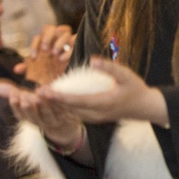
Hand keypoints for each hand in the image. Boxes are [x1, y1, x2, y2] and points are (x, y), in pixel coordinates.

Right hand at [0, 79, 82, 146]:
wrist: (63, 128)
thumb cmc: (41, 112)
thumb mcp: (27, 105)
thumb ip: (13, 95)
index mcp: (29, 119)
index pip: (20, 115)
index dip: (15, 105)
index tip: (14, 94)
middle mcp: (39, 123)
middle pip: (32, 117)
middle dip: (27, 107)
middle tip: (24, 96)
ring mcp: (53, 122)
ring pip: (47, 115)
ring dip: (42, 106)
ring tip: (37, 97)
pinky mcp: (65, 119)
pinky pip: (61, 111)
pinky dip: (57, 103)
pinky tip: (54, 94)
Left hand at [15, 25, 73, 84]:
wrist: (63, 76)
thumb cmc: (49, 70)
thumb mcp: (37, 70)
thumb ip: (28, 68)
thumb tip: (17, 69)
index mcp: (46, 40)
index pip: (39, 35)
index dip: (35, 44)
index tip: (34, 57)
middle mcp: (57, 38)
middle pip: (52, 28)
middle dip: (48, 36)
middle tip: (45, 49)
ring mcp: (68, 41)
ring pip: (66, 31)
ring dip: (59, 42)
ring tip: (55, 54)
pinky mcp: (77, 47)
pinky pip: (76, 41)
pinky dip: (68, 50)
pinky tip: (62, 59)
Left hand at [40, 57, 168, 125]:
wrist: (145, 107)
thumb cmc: (136, 89)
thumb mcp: (126, 75)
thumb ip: (109, 67)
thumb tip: (92, 59)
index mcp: (103, 103)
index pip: (75, 101)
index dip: (58, 96)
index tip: (43, 90)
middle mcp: (96, 114)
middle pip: (68, 109)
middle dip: (51, 101)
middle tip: (33, 92)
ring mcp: (94, 118)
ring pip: (69, 113)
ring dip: (55, 105)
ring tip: (40, 96)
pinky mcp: (94, 118)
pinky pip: (74, 114)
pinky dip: (62, 108)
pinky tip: (54, 101)